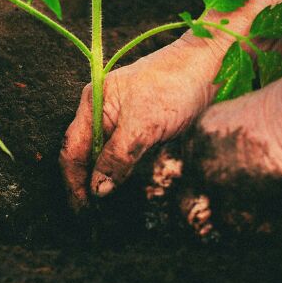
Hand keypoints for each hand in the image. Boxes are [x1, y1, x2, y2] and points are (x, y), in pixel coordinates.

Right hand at [59, 33, 226, 208]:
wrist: (209, 64)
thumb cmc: (175, 85)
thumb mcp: (144, 123)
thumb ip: (117, 156)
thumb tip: (98, 190)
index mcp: (94, 103)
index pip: (73, 150)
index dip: (73, 182)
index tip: (82, 211)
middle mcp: (102, 110)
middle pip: (84, 154)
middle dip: (85, 185)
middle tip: (91, 219)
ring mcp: (121, 117)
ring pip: (104, 156)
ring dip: (103, 181)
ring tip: (104, 211)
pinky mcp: (141, 125)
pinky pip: (123, 153)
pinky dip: (120, 172)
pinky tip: (123, 188)